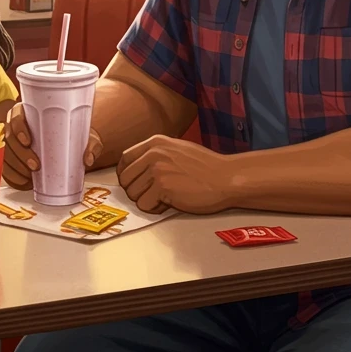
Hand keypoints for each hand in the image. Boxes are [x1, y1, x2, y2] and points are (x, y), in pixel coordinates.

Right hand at [2, 102, 102, 188]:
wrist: (68, 141)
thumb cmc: (72, 133)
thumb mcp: (85, 135)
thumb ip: (91, 144)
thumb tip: (88, 158)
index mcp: (28, 113)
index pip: (16, 116)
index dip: (18, 128)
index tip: (28, 141)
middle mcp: (16, 127)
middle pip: (10, 139)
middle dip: (20, 154)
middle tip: (35, 165)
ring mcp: (12, 144)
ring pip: (6, 155)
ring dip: (16, 168)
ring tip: (31, 176)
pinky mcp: (11, 159)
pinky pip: (6, 169)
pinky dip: (13, 177)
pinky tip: (24, 182)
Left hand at [117, 136, 232, 214]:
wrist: (226, 178)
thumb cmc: (206, 168)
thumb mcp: (178, 150)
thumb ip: (156, 155)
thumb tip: (136, 170)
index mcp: (155, 142)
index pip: (124, 160)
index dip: (127, 175)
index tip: (136, 183)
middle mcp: (153, 153)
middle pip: (125, 179)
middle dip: (137, 191)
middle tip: (154, 194)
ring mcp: (157, 169)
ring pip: (132, 194)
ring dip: (147, 200)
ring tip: (165, 197)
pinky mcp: (162, 187)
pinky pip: (144, 205)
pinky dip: (155, 209)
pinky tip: (170, 203)